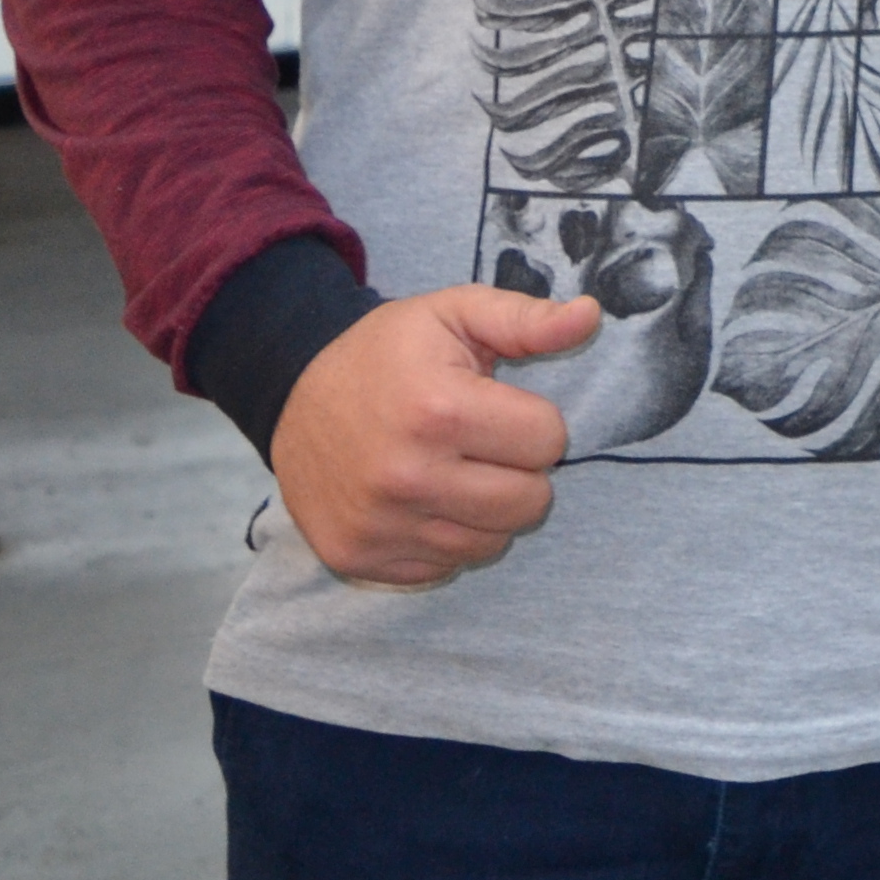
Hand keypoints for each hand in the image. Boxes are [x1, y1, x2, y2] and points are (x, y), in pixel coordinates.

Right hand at [269, 284, 597, 588]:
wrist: (290, 392)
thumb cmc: (387, 352)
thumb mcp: (454, 314)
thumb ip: (526, 320)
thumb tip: (590, 316)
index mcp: (438, 410)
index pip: (548, 442)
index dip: (534, 421)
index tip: (499, 408)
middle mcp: (407, 477)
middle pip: (529, 503)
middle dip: (520, 471)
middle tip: (482, 445)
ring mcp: (379, 525)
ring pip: (491, 543)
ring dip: (487, 510)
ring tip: (453, 470)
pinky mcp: (357, 558)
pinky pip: (444, 566)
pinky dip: (445, 537)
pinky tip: (422, 499)